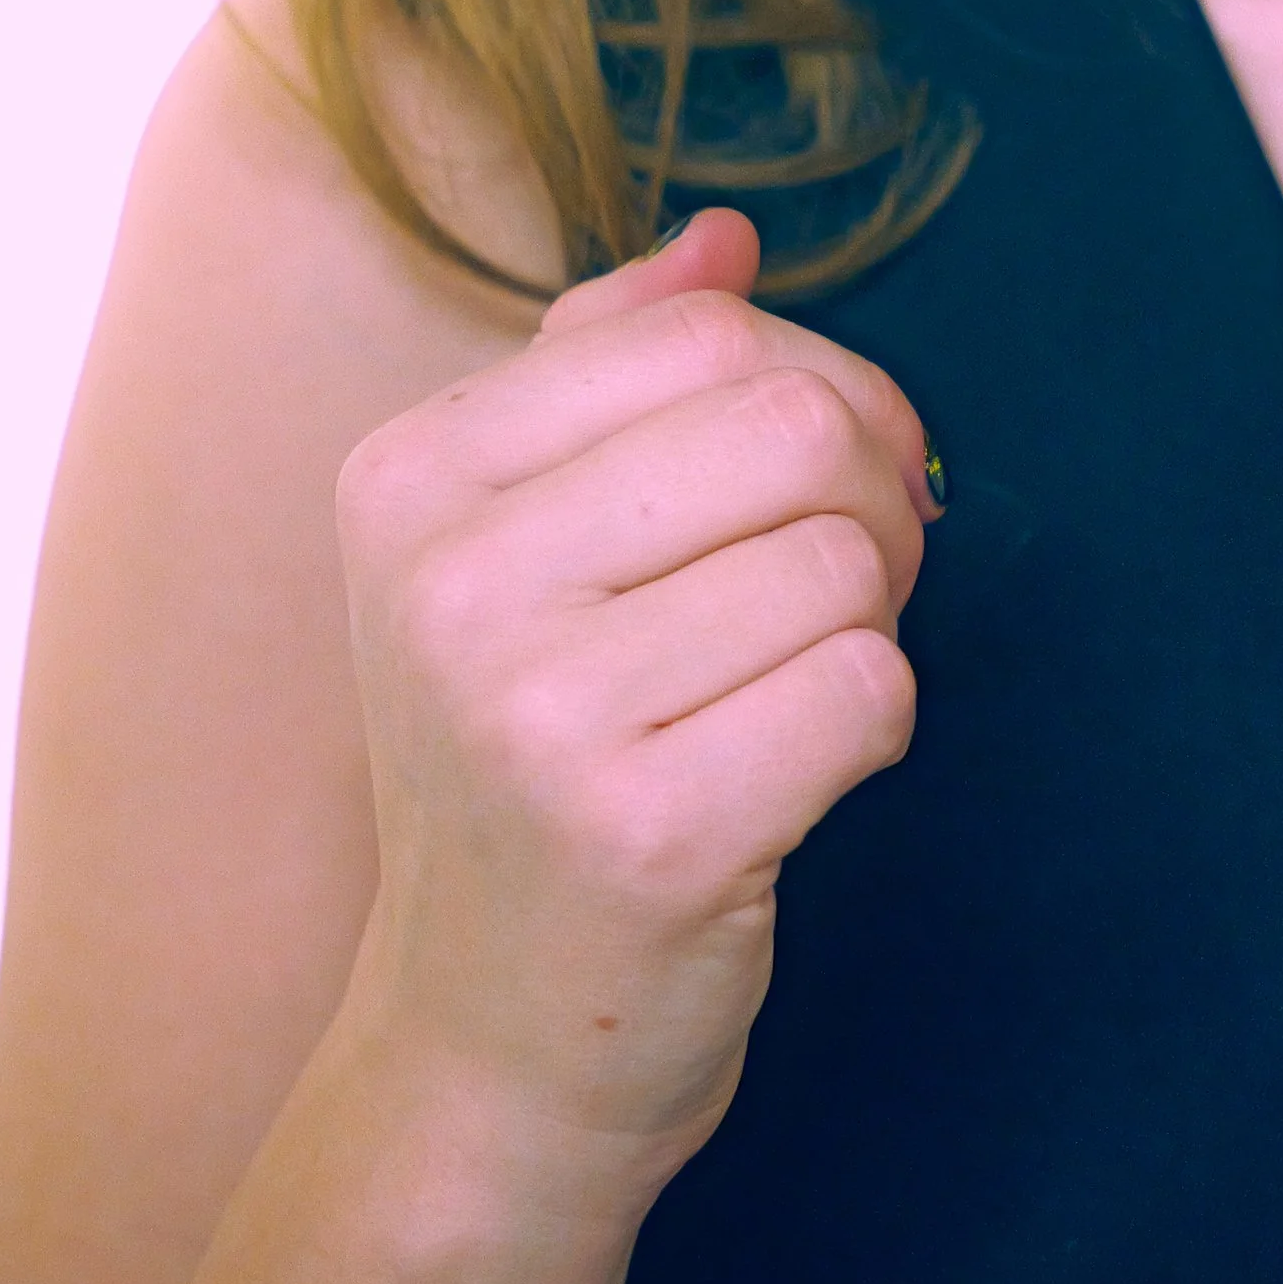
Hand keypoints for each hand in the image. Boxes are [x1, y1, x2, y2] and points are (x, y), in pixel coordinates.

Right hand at [330, 208, 934, 1206]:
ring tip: (787, 686)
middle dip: (869, 494)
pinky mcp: (650, 835)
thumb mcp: (514, 547)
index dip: (812, 389)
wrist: (485, 1046)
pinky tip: (790, 778)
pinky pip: (868, 689)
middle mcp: (451, 584)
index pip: (706, 332)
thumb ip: (612, 368)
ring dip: (870, 621)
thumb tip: (729, 237)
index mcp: (410, 476)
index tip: (807, 483)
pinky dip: (872, 726)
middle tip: (831, 585)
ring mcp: (537, 715)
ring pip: (845, 559)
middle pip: (795, 423)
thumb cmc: (532, 765)